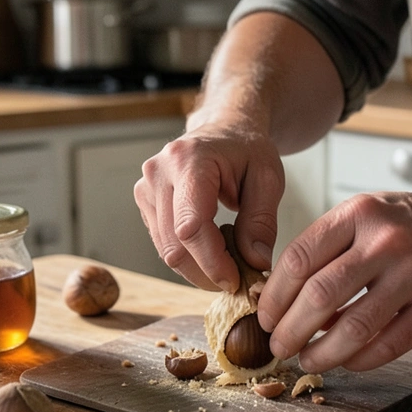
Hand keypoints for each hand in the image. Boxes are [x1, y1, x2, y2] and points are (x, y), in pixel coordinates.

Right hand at [134, 123, 285, 291]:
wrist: (224, 130)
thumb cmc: (246, 150)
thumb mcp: (268, 179)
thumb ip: (261, 221)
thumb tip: (255, 263)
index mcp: (189, 160)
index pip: (191, 226)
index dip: (213, 261)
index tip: (237, 280)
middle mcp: (159, 173)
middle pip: (175, 245)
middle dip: (206, 272)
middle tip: (238, 282)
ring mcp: (146, 187)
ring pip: (166, 250)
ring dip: (197, 269)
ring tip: (228, 267)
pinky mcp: (144, 201)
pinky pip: (163, 243)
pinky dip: (188, 258)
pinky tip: (211, 253)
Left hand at [259, 190, 411, 372]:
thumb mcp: (377, 214)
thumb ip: (335, 248)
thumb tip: (290, 298)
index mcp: (361, 213)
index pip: (299, 257)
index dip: (275, 295)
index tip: (265, 317)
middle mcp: (386, 241)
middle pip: (319, 295)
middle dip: (290, 330)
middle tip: (278, 347)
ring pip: (352, 327)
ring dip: (321, 353)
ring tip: (308, 361)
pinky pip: (386, 345)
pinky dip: (359, 360)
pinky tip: (347, 362)